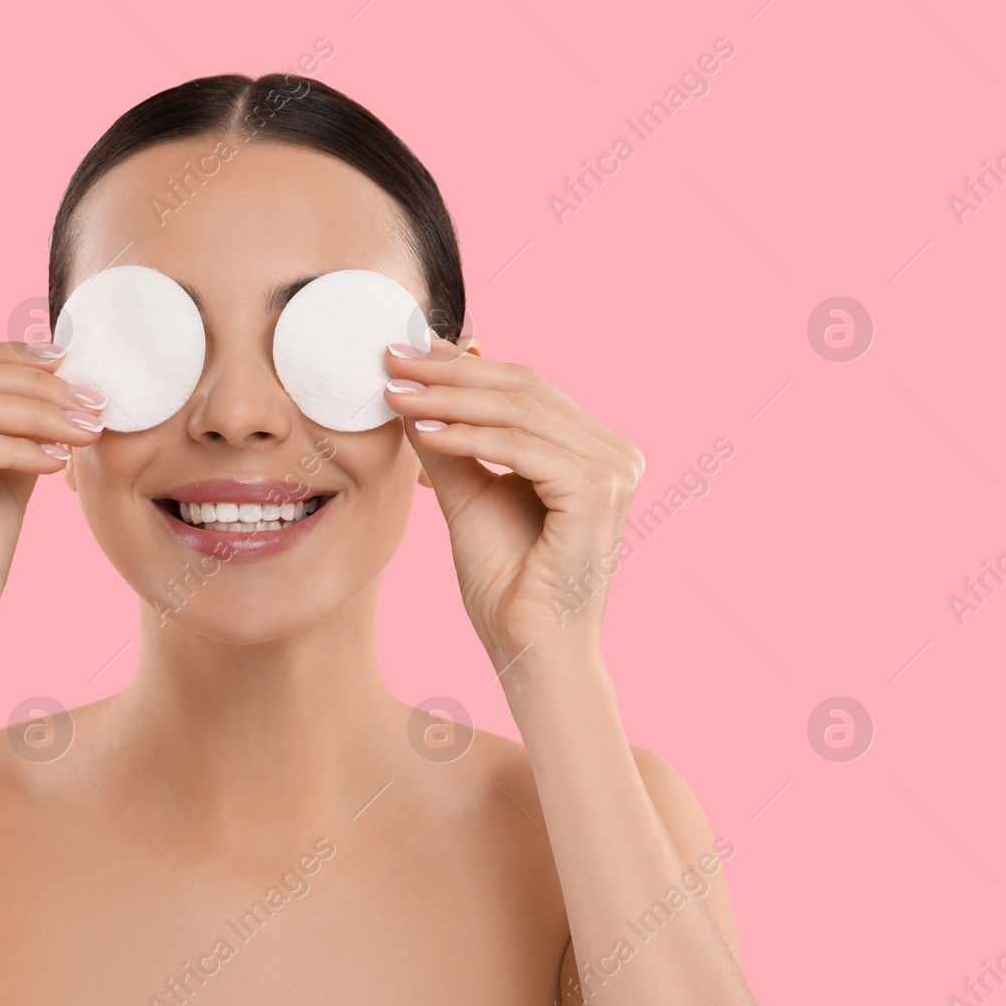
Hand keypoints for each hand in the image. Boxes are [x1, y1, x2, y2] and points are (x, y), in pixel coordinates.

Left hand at [383, 337, 643, 671]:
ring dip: (448, 399)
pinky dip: (467, 436)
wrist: (531, 652)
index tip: (404, 352)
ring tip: (394, 394)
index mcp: (594, 450)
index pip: (525, 388)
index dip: (463, 365)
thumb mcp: (469, 497)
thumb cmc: (507, 586)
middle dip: (449, 373)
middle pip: (523, 389)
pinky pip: (519, 447)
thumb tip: (413, 390)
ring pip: (518, 412)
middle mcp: (615, 453)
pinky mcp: (596, 490)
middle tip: (391, 360)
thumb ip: (449, 444)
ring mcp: (613, 469)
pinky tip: (423, 431)